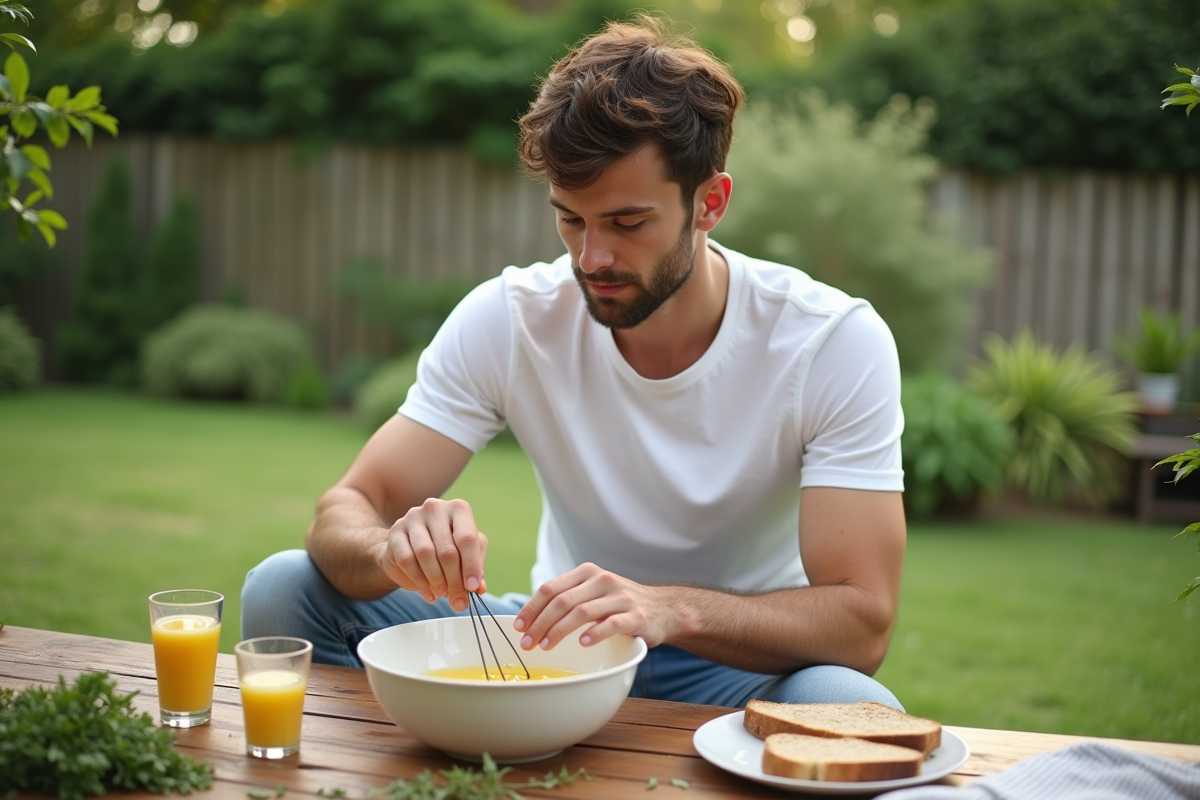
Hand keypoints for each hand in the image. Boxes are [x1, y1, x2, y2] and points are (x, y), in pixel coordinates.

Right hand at [376, 498, 487, 611]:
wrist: (410, 545)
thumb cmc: (444, 546)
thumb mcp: (465, 553)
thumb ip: (475, 568)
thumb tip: (479, 588)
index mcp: (458, 509)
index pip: (468, 538)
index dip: (472, 566)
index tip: (472, 588)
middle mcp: (435, 508)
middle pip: (447, 550)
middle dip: (454, 580)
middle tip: (457, 599)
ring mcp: (412, 518)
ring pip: (426, 554)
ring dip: (436, 580)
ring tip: (442, 593)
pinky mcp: (395, 532)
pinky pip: (407, 560)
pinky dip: (418, 581)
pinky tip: (427, 591)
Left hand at [514, 562, 672, 650]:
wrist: (664, 608)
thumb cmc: (620, 604)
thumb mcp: (593, 592)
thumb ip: (568, 598)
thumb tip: (530, 618)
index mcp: (587, 573)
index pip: (550, 588)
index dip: (531, 608)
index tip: (518, 627)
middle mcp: (602, 581)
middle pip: (562, 601)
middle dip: (540, 623)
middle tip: (527, 643)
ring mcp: (620, 597)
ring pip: (582, 612)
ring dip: (559, 631)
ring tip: (546, 646)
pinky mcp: (636, 615)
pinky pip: (611, 623)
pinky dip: (594, 633)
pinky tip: (582, 643)